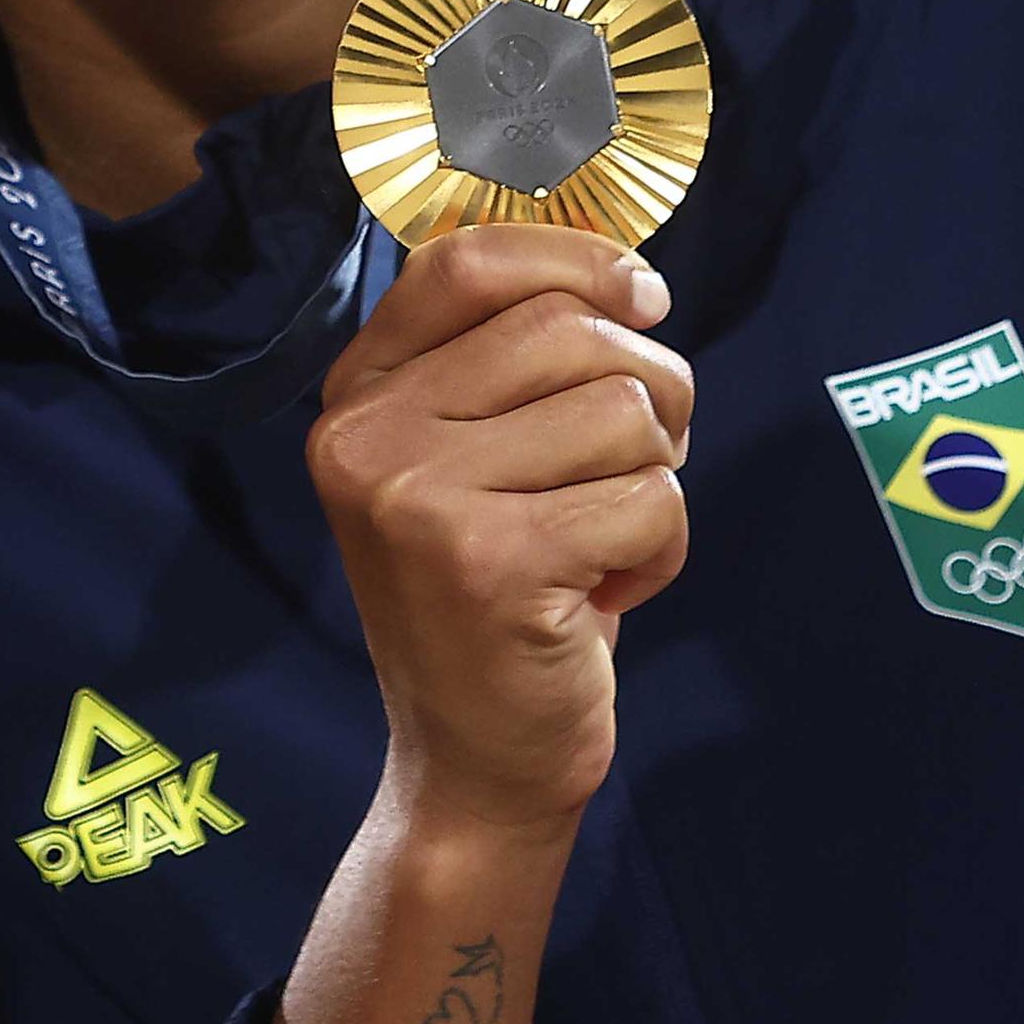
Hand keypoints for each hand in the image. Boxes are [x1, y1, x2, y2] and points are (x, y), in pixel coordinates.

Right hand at [308, 226, 690, 831]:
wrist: (474, 766)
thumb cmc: (504, 584)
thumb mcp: (475, 451)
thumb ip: (518, 354)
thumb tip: (636, 279)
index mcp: (360, 389)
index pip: (466, 259)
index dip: (575, 256)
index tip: (645, 298)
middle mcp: (366, 433)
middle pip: (569, 327)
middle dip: (650, 387)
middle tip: (633, 465)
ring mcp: (416, 499)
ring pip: (622, 410)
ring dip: (655, 477)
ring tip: (604, 539)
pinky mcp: (488, 564)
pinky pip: (649, 498)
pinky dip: (663, 549)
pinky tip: (606, 595)